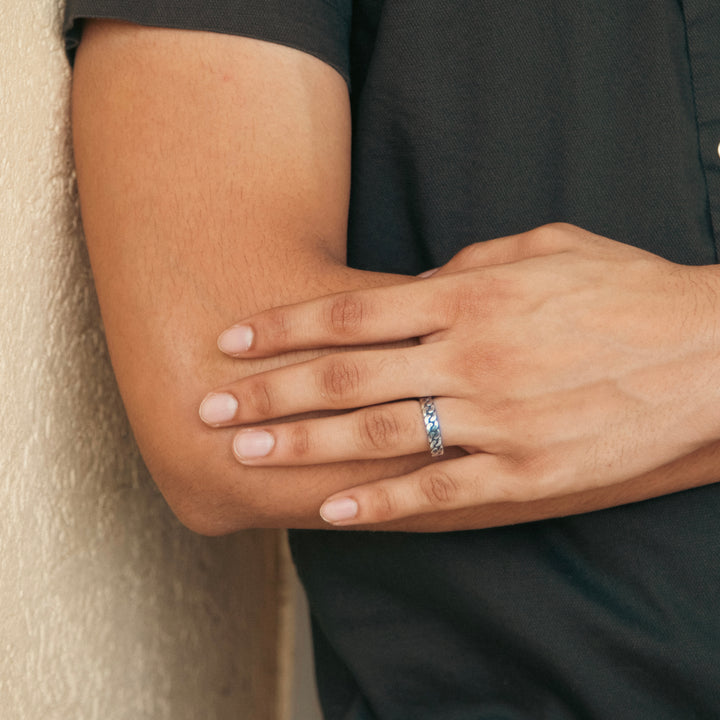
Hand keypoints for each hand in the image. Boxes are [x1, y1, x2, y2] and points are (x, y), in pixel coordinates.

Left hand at [199, 224, 719, 525]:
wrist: (706, 353)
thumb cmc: (623, 290)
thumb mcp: (545, 247)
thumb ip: (470, 263)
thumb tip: (415, 283)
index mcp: (471, 297)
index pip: (351, 312)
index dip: (283, 325)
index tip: (233, 339)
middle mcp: (470, 358)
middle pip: (345, 375)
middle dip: (269, 391)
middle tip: (209, 405)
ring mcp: (495, 420)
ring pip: (378, 435)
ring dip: (304, 447)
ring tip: (245, 454)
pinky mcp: (525, 473)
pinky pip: (437, 490)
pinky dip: (380, 501)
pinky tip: (331, 510)